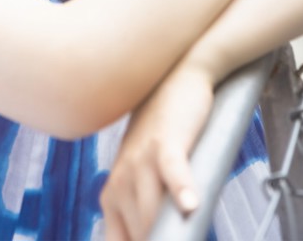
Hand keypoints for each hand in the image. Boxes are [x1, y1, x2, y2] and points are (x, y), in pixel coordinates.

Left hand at [101, 63, 213, 240]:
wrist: (176, 78)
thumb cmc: (163, 134)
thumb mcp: (144, 175)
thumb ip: (144, 209)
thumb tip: (154, 238)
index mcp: (113, 194)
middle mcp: (121, 180)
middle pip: (139, 234)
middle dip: (160, 240)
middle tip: (181, 240)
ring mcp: (142, 160)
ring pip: (151, 211)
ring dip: (168, 232)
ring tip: (187, 238)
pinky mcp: (166, 141)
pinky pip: (172, 171)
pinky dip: (181, 189)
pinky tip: (190, 205)